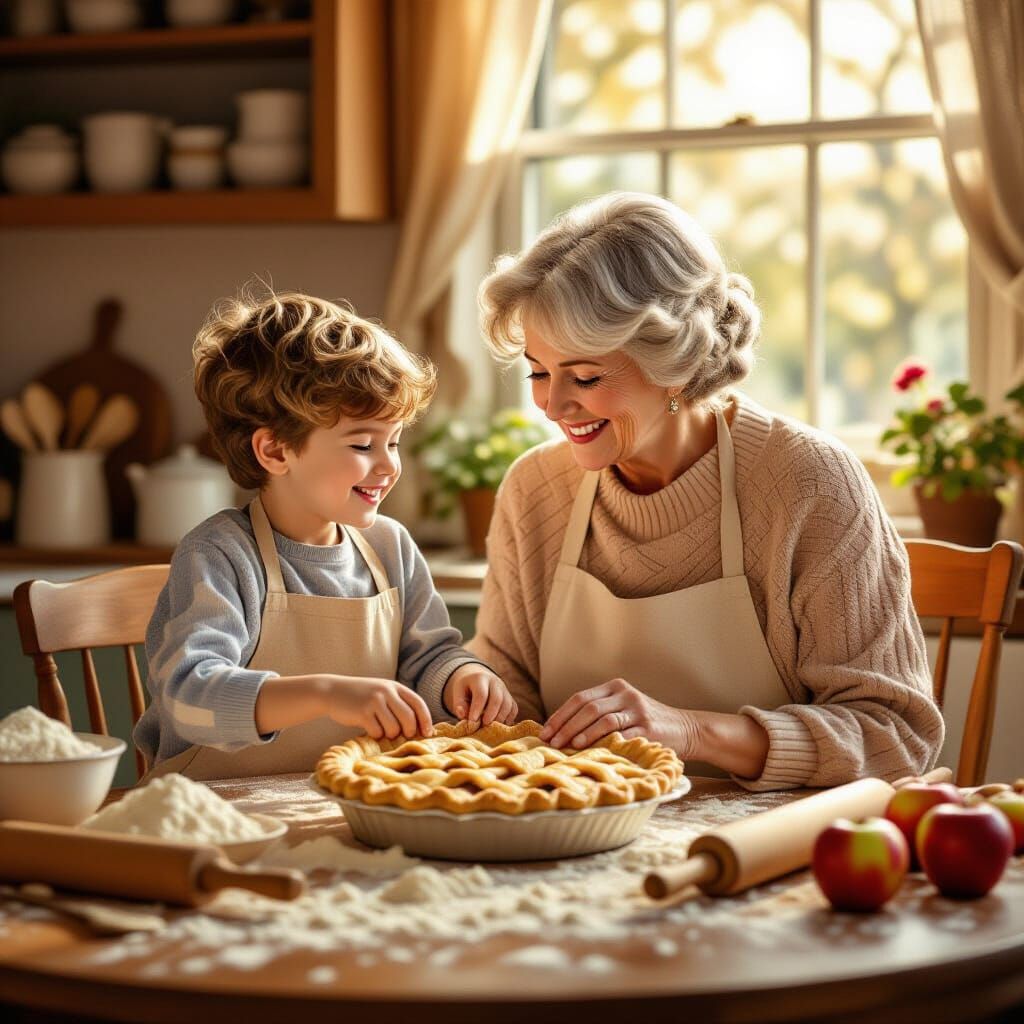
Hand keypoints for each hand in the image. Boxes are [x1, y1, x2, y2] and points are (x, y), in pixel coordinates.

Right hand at [320, 676, 432, 740]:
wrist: (333, 691)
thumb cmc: (362, 696)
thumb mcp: (382, 692)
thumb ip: (398, 704)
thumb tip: (419, 728)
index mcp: (395, 687)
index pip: (419, 704)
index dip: (426, 720)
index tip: (427, 733)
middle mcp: (386, 692)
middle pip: (409, 718)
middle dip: (409, 732)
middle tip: (403, 736)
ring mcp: (374, 701)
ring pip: (394, 728)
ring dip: (390, 735)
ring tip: (381, 729)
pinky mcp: (362, 712)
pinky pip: (377, 732)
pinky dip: (375, 735)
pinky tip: (369, 729)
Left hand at [442, 664, 517, 724]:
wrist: (477, 678)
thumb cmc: (466, 689)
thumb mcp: (458, 692)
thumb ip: (459, 704)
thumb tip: (464, 716)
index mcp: (479, 678)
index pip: (481, 694)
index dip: (477, 709)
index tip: (472, 721)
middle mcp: (494, 682)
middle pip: (497, 698)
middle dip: (491, 714)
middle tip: (483, 725)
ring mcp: (504, 689)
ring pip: (508, 704)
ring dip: (500, 718)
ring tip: (490, 727)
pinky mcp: (510, 697)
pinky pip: (513, 709)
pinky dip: (508, 719)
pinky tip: (499, 726)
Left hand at [539, 677, 697, 751]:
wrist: (685, 729)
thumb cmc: (646, 723)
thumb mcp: (623, 710)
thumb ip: (598, 714)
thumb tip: (560, 732)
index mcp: (616, 686)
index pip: (580, 698)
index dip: (560, 715)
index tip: (545, 732)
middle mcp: (625, 694)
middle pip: (587, 707)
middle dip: (565, 726)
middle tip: (551, 742)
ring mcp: (637, 709)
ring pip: (602, 719)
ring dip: (581, 733)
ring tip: (567, 746)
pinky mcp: (648, 727)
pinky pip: (620, 733)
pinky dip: (602, 741)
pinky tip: (590, 749)